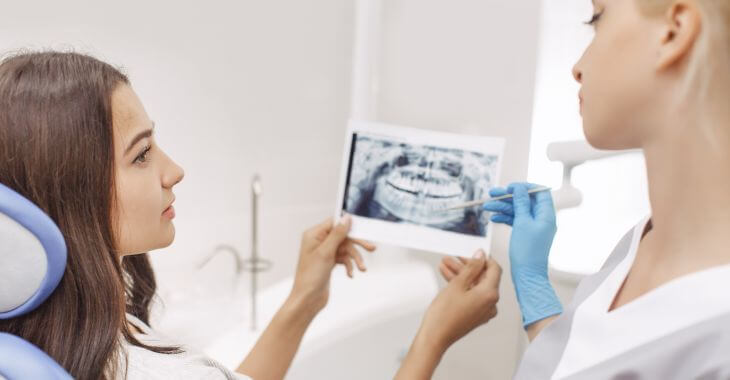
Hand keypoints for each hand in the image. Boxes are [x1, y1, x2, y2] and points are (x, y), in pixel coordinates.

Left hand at [289, 215, 375, 314]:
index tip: (363, 230)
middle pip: (343, 237)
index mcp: (314, 235)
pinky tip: (351, 274)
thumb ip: (337, 234)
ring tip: (362, 268)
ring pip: (345, 249)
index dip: (349, 226)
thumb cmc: (310, 277)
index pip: (335, 223)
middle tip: (371, 248)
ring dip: (354, 258)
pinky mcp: (329, 262)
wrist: (307, 299)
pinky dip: (349, 265)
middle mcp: (319, 241)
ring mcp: (324, 252)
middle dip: (356, 245)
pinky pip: (344, 258)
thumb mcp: (325, 252)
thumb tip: (346, 218)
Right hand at [419, 250, 500, 350]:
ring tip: (445, 265)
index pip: (494, 269)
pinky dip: (462, 286)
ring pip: (475, 286)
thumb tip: (480, 256)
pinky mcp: (475, 315)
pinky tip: (448, 278)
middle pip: (483, 277)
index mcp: (490, 294)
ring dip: (461, 275)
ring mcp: (483, 310)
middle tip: (453, 258)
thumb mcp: (457, 284)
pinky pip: (472, 295)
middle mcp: (491, 303)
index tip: (473, 252)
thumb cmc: (444, 315)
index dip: (483, 258)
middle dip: (467, 266)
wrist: (435, 336)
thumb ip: (471, 267)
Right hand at [482, 182, 561, 327]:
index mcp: (546, 215)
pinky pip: (515, 221)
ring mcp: (534, 227)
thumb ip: (521, 204)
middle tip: (492, 193)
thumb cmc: (527, 251)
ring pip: (518, 211)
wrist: (527, 275)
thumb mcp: (522, 223)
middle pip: (525, 201)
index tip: (510, 187)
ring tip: (487, 207)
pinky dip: (505, 218)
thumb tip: (519, 189)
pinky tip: (493, 218)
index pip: (539, 192)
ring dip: (503, 208)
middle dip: (508, 197)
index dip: (524, 187)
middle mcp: (542, 219)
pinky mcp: (526, 234)